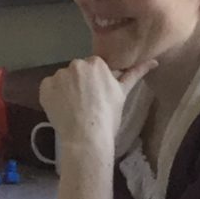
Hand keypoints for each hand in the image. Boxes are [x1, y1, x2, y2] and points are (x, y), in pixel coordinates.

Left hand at [39, 56, 156, 144]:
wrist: (86, 137)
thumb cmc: (108, 117)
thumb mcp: (122, 94)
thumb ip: (135, 74)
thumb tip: (154, 61)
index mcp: (97, 63)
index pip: (94, 67)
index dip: (95, 82)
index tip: (97, 95)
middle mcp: (77, 64)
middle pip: (78, 71)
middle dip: (81, 83)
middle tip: (87, 103)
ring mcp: (59, 75)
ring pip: (64, 79)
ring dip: (67, 89)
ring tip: (74, 109)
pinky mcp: (45, 86)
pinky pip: (49, 88)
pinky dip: (54, 96)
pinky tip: (62, 109)